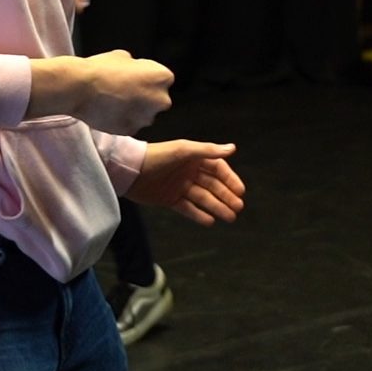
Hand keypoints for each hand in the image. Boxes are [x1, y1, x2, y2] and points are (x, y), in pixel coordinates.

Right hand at [29, 50, 173, 134]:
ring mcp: (146, 118)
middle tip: (125, 90)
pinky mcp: (131, 130)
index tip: (134, 77)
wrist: (80, 88)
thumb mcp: (125, 57)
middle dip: (145, 96)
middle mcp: (161, 100)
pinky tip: (108, 111)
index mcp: (163, 77)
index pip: (163, 78)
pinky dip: (122, 120)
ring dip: (135, 110)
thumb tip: (135, 72)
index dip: (147, 77)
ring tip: (114, 101)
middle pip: (157, 99)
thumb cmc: (102, 69)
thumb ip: (138, 67)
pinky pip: (130, 124)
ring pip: (144, 114)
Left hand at [127, 140, 244, 224]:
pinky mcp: (170, 199)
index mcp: (194, 158)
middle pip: (213, 186)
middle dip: (226, 196)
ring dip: (217, 207)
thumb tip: (232, 149)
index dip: (230, 179)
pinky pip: (188, 208)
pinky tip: (210, 221)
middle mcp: (189, 172)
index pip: (218, 169)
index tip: (241, 191)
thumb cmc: (158, 156)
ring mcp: (180, 186)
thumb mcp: (184, 150)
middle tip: (239, 208)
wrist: (130, 170)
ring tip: (230, 217)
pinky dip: (199, 215)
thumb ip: (208, 151)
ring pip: (203, 198)